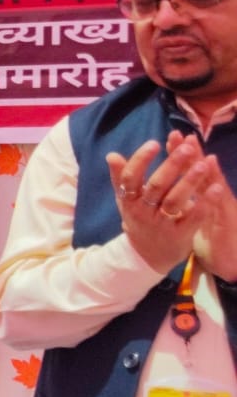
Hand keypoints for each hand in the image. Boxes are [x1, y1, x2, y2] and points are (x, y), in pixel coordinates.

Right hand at [107, 134, 209, 273]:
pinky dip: (205, 202)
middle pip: (156, 186)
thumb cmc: (138, 220)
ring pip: (175, 200)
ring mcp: (161, 224)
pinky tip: (216, 188)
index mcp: (129, 201)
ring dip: (189, 181)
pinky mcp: (180, 234)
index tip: (154, 143)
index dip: (141, 160)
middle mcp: (143, 212)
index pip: (131, 178)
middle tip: (187, 148)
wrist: (147, 256)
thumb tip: (111, 155)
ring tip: (204, 164)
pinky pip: (194, 217)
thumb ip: (120, 177)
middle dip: (172, 166)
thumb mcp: (125, 200)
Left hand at [184, 146, 236, 280]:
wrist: (228, 261)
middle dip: (193, 155)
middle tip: (184, 136)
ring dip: (210, 172)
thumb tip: (169, 180)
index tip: (171, 136)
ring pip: (215, 188)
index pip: (189, 170)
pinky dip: (218, 198)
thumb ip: (183, 195)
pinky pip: (221, 211)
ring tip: (205, 155)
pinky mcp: (226, 225)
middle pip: (203, 173)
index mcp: (202, 194)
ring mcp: (222, 209)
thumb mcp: (192, 213)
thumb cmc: (210, 235)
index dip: (181, 154)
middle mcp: (214, 198)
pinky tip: (216, 187)